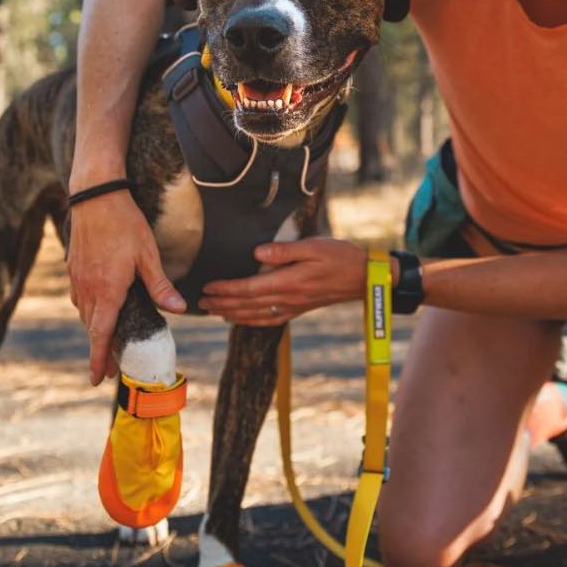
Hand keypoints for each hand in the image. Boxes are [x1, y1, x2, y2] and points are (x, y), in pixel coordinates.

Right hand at [66, 190, 185, 383]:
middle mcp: (87, 288)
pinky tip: (100, 306)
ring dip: (95, 328)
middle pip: (93, 328)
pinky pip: (80, 297)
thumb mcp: (148, 255)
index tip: (97, 380)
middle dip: (102, 348)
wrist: (95, 195)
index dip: (99, 359)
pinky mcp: (73, 268)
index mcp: (107, 290)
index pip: (100, 334)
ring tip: (108, 340)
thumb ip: (160, 285)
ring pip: (85, 313)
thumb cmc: (125, 223)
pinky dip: (90, 308)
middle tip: (114, 366)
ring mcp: (77, 278)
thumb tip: (179, 309)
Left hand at [199, 237, 367, 324]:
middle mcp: (289, 298)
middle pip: (248, 304)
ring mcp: (294, 306)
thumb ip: (284, 250)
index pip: (250, 288)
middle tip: (201, 302)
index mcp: (289, 281)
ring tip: (214, 311)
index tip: (209, 287)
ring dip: (232, 314)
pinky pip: (270, 319)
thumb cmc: (340, 256)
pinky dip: (251, 321)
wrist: (365, 276)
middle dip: (223, 303)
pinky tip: (241, 320)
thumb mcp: (314, 246)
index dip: (227, 289)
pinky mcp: (300, 308)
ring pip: (256, 315)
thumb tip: (257, 252)